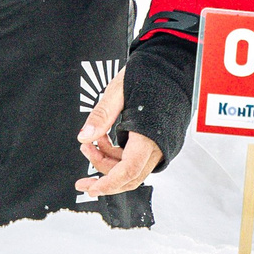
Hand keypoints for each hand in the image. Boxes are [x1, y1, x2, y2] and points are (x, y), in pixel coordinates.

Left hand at [76, 69, 162, 195]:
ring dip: (108, 162)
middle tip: (82, 180)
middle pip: (130, 176)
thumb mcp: (117, 90)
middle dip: (104, 179)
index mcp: (149, 134)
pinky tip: (104, 139)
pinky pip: (136, 158)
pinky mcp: (158, 141)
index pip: (129, 171)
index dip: (109, 183)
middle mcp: (158, 144)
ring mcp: (160, 145)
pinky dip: (117, 155)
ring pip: (132, 168)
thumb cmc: (148, 73)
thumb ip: (101, 115)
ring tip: (89, 143)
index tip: (91, 189)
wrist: (170, 65)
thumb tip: (83, 137)